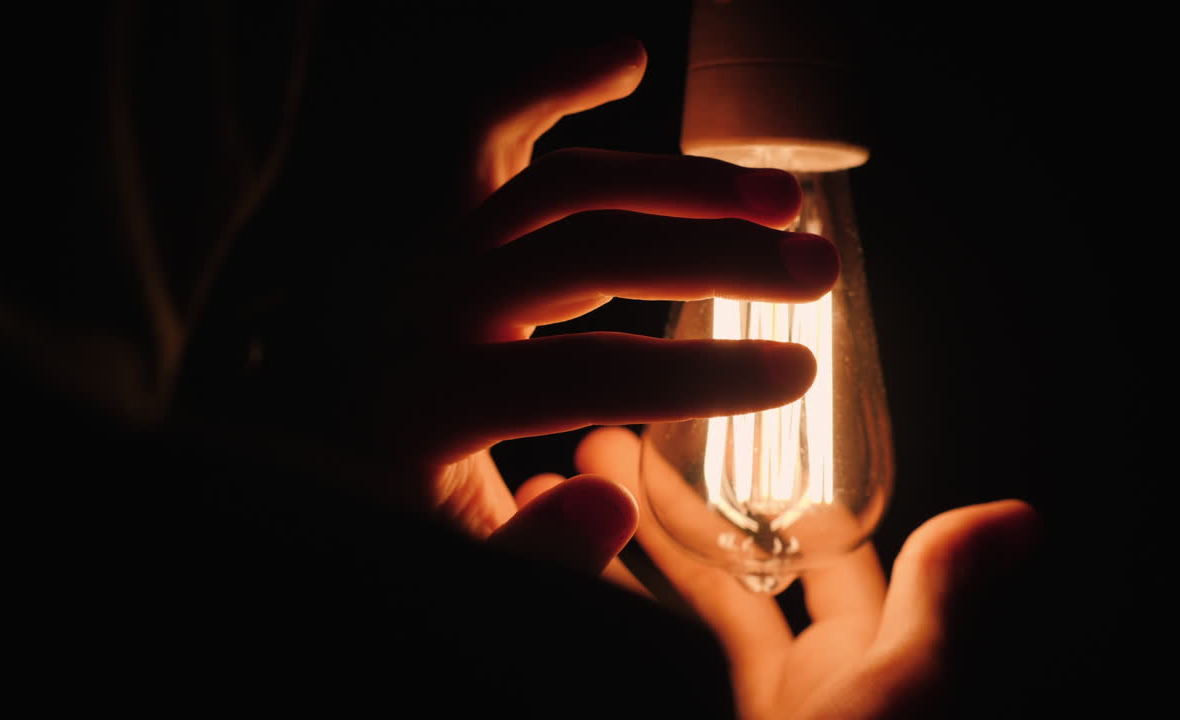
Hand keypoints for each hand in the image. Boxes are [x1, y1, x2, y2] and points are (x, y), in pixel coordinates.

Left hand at [283, 38, 838, 539]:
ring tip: (778, 197)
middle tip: (815, 272)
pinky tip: (625, 62)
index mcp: (417, 407)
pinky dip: (550, 86)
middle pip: (581, 254)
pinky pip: (482, 131)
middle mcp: (414, 310)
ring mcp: (417, 251)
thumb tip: (611, 499)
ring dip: (676, 181)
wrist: (322, 447)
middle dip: (711, 258)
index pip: (579, 376)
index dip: (696, 374)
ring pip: (556, 186)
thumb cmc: (400, 502)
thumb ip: (533, 553)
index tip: (797, 371)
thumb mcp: (462, 560)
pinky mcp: (423, 217)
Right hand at [544, 426, 1040, 719]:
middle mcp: (794, 686)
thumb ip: (939, 605)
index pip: (822, 553)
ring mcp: (727, 707)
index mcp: (860, 666)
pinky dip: (601, 599)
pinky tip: (557, 553)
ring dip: (629, 541)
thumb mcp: (904, 698)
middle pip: (733, 565)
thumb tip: (1020, 518)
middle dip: (680, 498)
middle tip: (615, 437)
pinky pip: (638, 646)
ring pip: (673, 607)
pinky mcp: (675, 699)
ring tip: (568, 473)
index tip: (733, 422)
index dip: (781, 486)